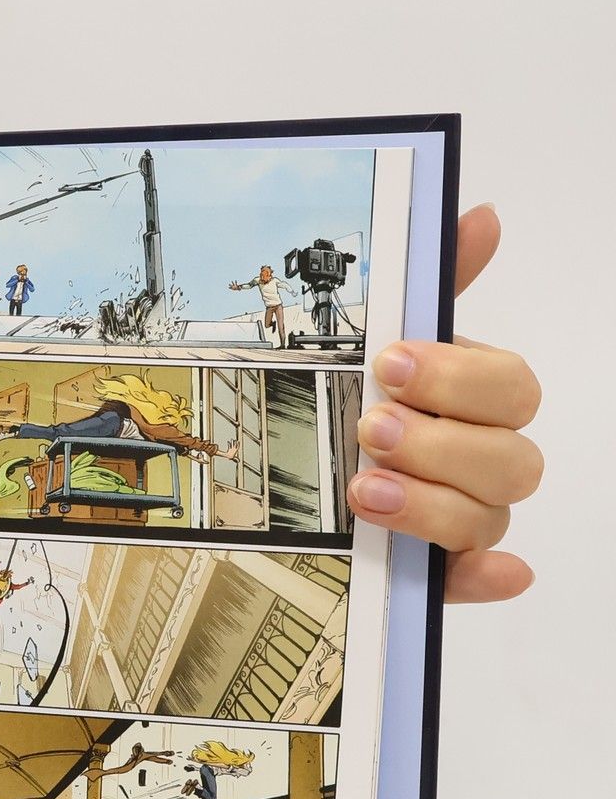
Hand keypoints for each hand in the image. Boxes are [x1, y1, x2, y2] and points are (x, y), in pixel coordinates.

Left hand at [349, 206, 541, 602]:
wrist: (288, 466)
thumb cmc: (358, 395)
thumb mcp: (377, 339)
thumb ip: (431, 285)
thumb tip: (480, 217)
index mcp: (478, 400)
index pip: (510, 388)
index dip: (457, 376)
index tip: (390, 364)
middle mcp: (483, 459)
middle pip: (509, 459)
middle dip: (440, 442)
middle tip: (372, 428)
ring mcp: (465, 516)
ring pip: (486, 517)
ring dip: (432, 504)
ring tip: (363, 489)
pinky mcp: (437, 569)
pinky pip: (474, 581)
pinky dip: (484, 579)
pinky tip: (493, 574)